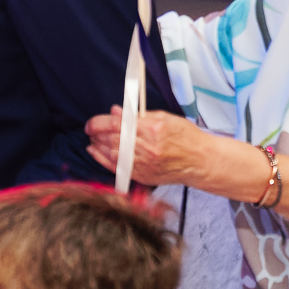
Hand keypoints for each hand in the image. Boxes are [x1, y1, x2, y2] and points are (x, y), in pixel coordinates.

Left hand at [86, 106, 211, 187]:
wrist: (199, 161)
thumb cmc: (185, 136)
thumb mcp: (166, 118)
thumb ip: (139, 115)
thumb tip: (117, 112)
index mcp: (153, 130)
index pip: (118, 125)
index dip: (100, 123)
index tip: (92, 122)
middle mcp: (147, 148)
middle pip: (112, 140)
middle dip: (97, 134)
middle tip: (90, 129)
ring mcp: (144, 165)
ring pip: (112, 154)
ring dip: (98, 146)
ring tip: (92, 139)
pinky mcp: (143, 176)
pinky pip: (118, 168)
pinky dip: (103, 160)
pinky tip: (95, 152)